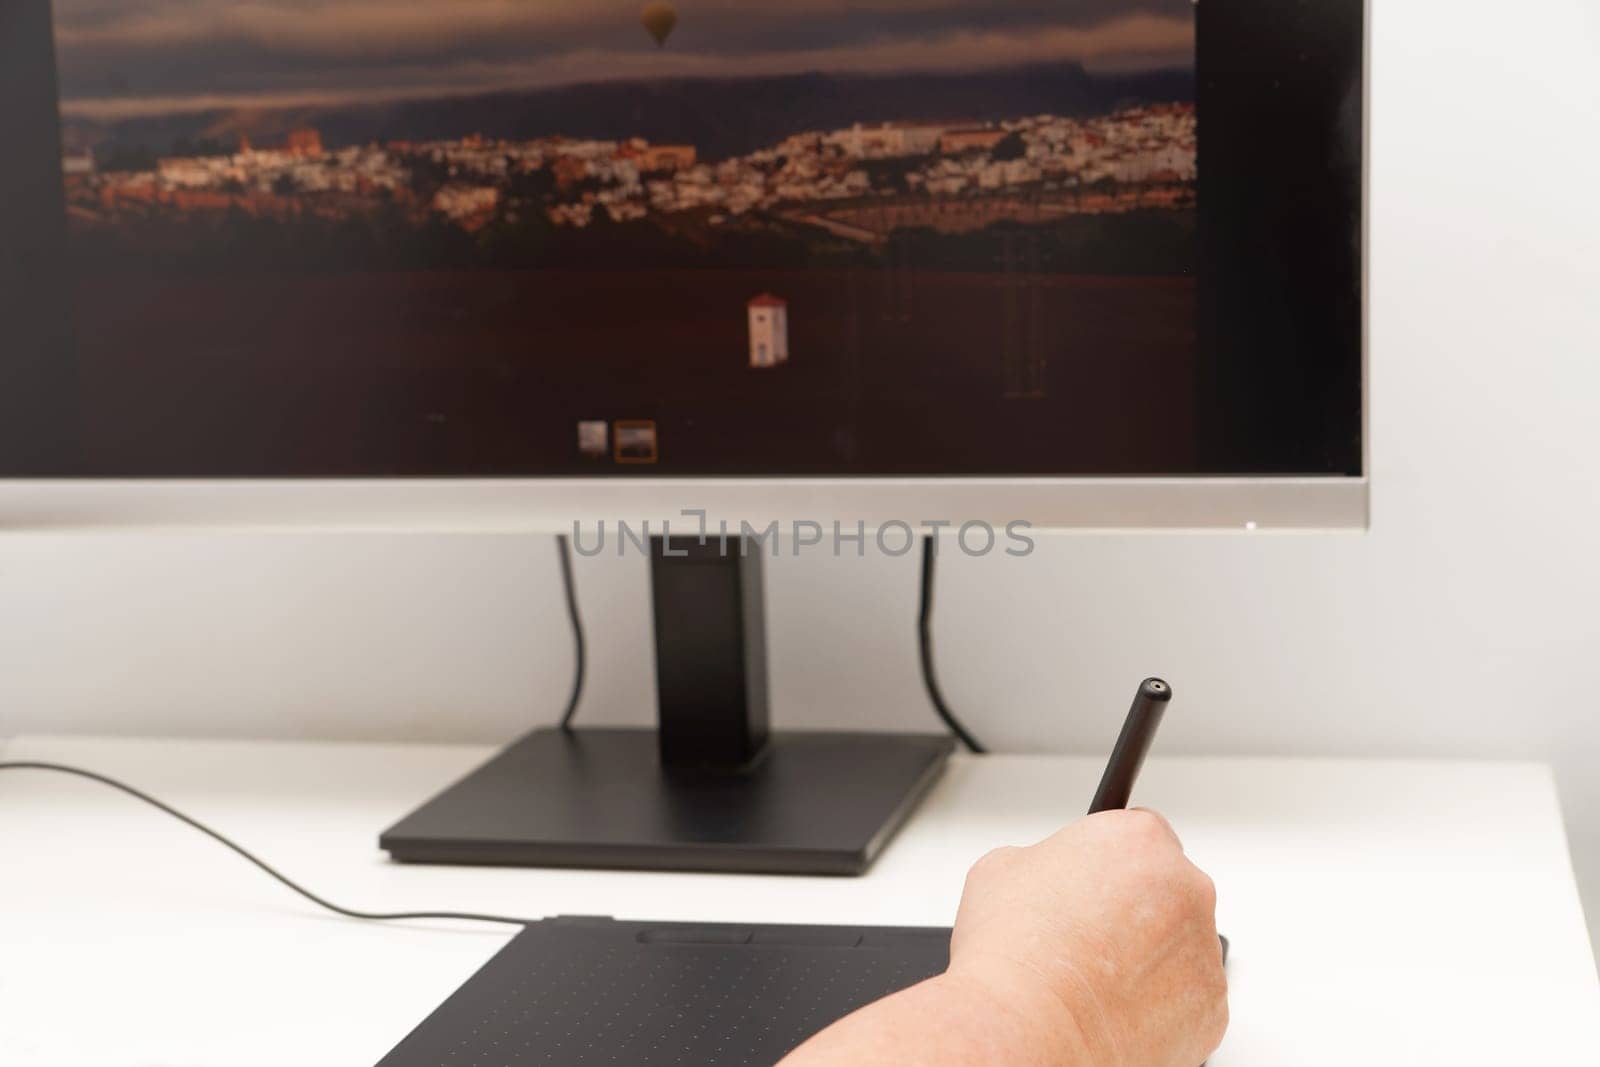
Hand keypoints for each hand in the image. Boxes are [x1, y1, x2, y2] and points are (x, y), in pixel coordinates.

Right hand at [947, 808, 1227, 1066]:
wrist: (1029, 1030)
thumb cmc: (1013, 951)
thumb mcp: (1003, 868)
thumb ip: (1044, 861)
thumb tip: (1049, 880)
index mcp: (1141, 840)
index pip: (1141, 834)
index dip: (1112, 861)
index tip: (1096, 881)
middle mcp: (1187, 888)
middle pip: (1168, 889)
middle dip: (1135, 909)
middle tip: (1087, 936)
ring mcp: (1205, 952)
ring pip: (1180, 947)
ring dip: (1149, 958)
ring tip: (1093, 981)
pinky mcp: (1212, 1011)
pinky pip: (1188, 1000)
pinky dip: (1160, 1006)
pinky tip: (1112, 1011)